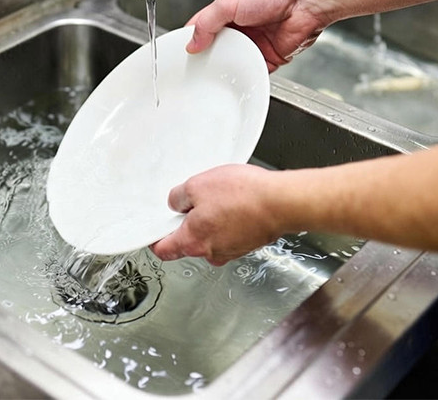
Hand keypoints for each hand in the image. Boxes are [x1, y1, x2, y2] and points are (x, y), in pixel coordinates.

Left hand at [150, 164, 283, 265]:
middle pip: (188, 242)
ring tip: (221, 198)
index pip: (164, 250)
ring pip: (211, 237)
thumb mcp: (198, 185)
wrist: (282, 202)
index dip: (156, 239)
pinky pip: (229, 233)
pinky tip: (236, 203)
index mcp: (193, 242)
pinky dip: (229, 221)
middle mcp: (211, 253)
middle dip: (188, 222)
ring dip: (211, 220)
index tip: (155, 230)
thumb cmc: (243, 196)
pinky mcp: (247, 243)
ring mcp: (231, 250)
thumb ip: (179, 197)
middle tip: (194, 200)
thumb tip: (175, 202)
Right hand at [185, 0, 330, 71]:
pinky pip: (253, 70)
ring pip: (234, 60)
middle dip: (208, 56)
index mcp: (228, 7)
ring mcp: (256, 41)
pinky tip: (239, 77)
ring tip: (217, 73)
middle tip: (197, 67)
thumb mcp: (228, 1)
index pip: (203, 25)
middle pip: (217, 46)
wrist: (307, 0)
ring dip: (227, 67)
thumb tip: (192, 42)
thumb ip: (206, 22)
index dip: (191, 38)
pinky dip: (247, 75)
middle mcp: (241, 24)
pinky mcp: (270, 55)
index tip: (182, 52)